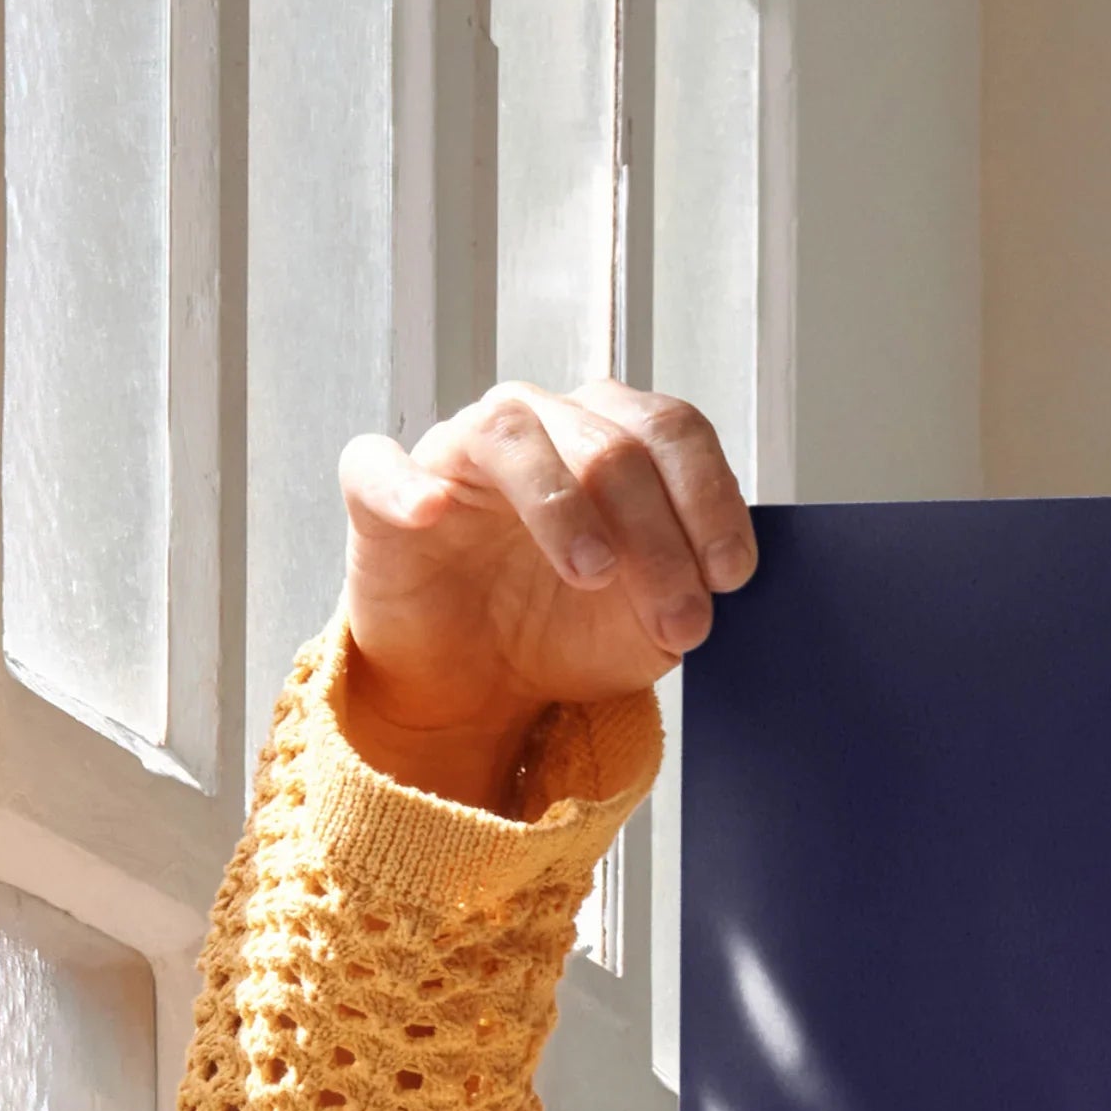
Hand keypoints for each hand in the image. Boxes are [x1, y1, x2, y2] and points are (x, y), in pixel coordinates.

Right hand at [334, 382, 754, 811]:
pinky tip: (432, 512)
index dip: (710, 498)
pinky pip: (379, 465)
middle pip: (610, 443)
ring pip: (512, 435)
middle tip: (679, 620)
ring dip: (563, 506)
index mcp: (612, 439)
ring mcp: (458, 451)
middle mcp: (540, 425)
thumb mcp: (650, 624)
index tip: (731, 575)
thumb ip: (688, 589)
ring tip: (594, 574)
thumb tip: (718, 579)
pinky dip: (405, 484)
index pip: (672, 431)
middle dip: (657, 538)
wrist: (480, 685)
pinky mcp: (381, 493)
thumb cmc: (566, 631)